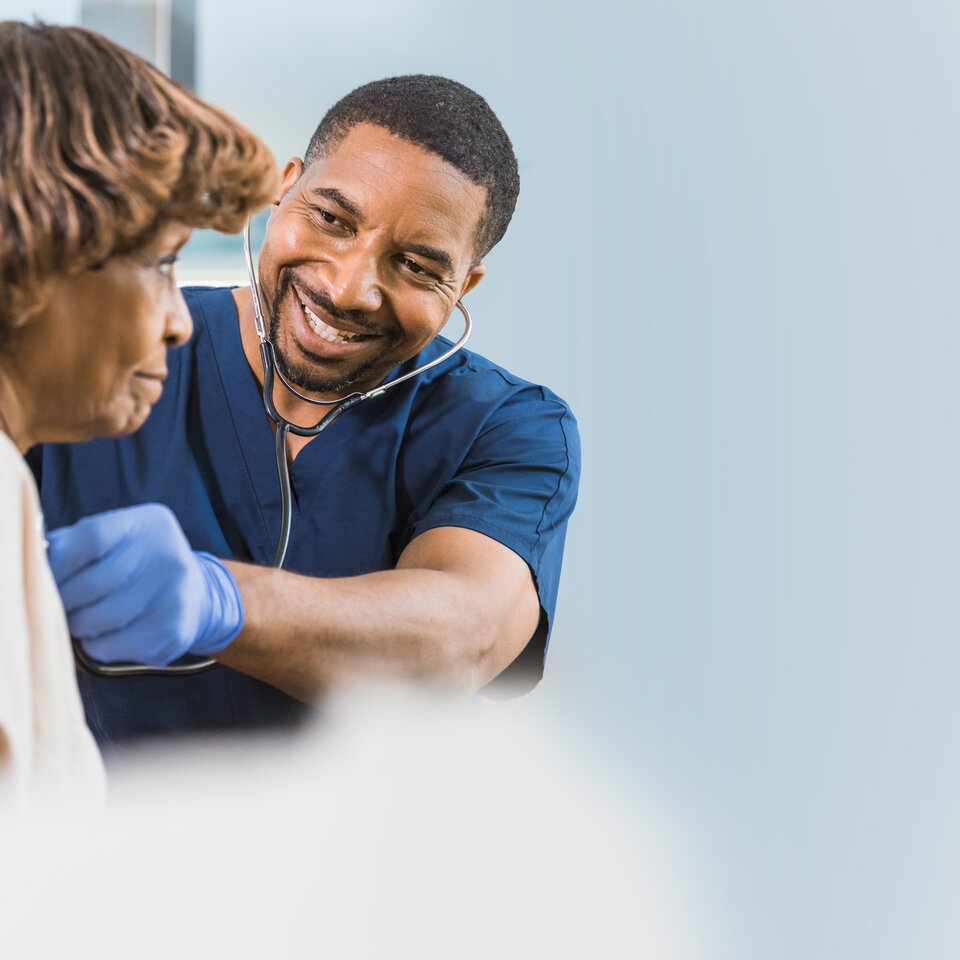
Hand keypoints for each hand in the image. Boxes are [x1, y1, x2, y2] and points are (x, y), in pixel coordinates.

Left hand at [47, 503, 242, 666]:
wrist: (199, 595)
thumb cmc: (140, 566)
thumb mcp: (119, 541)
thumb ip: (77, 544)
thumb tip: (38, 561)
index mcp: (148, 524)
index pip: (91, 537)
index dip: (58, 561)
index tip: (45, 578)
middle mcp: (167, 554)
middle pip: (91, 583)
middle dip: (65, 601)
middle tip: (62, 606)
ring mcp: (175, 592)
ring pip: (99, 619)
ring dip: (79, 626)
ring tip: (84, 621)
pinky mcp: (174, 627)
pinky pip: (114, 646)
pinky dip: (98, 646)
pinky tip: (106, 637)